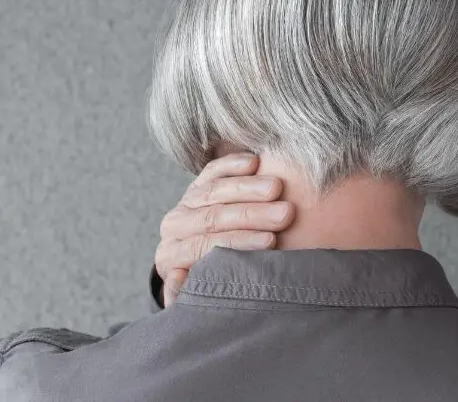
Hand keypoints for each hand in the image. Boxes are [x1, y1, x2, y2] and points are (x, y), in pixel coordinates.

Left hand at [154, 152, 292, 307]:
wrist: (205, 262)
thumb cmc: (216, 284)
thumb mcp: (202, 296)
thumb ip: (189, 295)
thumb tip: (178, 279)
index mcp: (172, 257)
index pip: (205, 246)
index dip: (240, 242)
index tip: (272, 241)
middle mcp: (174, 227)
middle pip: (212, 216)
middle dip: (252, 214)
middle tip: (285, 214)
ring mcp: (185, 202)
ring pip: (214, 190)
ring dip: (249, 187)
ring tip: (278, 188)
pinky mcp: (199, 183)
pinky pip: (214, 169)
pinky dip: (233, 163)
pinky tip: (255, 161)